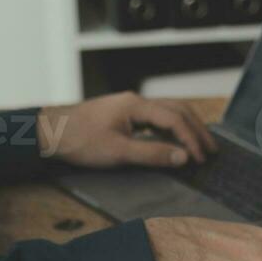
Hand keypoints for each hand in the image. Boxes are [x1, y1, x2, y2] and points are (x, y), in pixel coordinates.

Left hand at [38, 92, 217, 168]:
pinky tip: (176, 139)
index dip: (191, 139)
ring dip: (187, 127)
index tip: (201, 159)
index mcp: (136, 105)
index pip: (174, 119)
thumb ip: (153, 154)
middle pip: (177, 110)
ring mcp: (129, 106)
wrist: (49, 132)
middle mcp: (136, 101)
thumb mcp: (118, 152)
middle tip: (212, 150)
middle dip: (197, 130)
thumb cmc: (80, 141)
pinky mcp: (123, 114)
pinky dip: (173, 127)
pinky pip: (157, 117)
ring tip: (201, 144)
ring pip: (168, 111)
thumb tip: (183, 157)